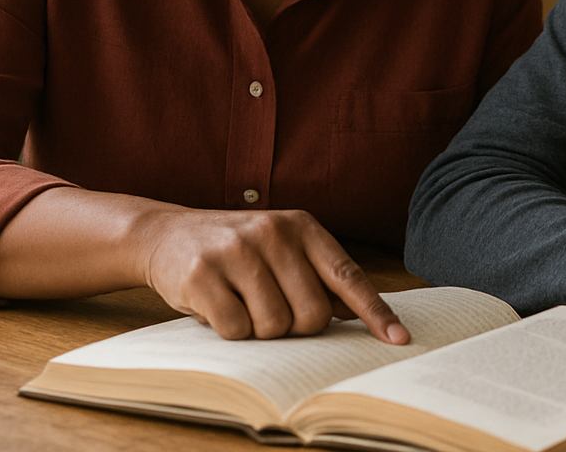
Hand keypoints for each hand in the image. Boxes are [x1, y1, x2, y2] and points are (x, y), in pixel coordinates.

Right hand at [137, 207, 409, 344]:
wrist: (167, 233)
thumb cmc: (236, 249)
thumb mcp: (281, 248)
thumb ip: (318, 276)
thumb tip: (359, 313)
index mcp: (301, 226)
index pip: (348, 275)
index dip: (375, 311)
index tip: (399, 338)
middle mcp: (273, 232)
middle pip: (311, 314)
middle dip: (295, 326)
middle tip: (269, 308)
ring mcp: (236, 251)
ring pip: (274, 326)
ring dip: (259, 329)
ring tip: (241, 303)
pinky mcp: (202, 273)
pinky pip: (236, 331)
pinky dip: (229, 331)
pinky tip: (217, 306)